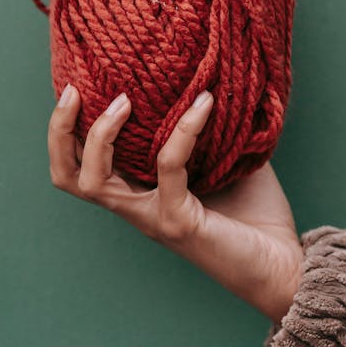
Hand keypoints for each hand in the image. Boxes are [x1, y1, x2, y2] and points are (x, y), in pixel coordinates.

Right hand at [47, 84, 303, 324]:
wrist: (285, 267)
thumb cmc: (257, 218)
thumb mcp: (226, 160)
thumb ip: (209, 129)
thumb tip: (211, 79)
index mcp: (139, 195)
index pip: (81, 168)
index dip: (64, 132)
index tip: (77, 88)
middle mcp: (137, 209)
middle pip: (69, 178)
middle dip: (60, 132)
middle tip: (77, 91)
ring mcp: (153, 218)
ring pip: (96, 182)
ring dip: (102, 134)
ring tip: (126, 99)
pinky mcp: (178, 221)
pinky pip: (168, 166)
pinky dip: (183, 130)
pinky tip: (205, 104)